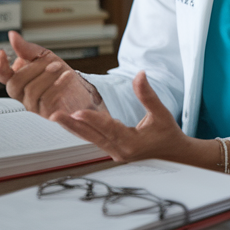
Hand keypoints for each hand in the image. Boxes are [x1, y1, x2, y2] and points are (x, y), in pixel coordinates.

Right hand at [0, 31, 104, 117]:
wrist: (80, 89)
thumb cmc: (58, 73)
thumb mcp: (44, 57)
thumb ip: (27, 49)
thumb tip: (12, 36)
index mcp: (18, 80)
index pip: (2, 75)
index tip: (2, 52)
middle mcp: (22, 95)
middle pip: (15, 83)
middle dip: (33, 69)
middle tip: (49, 60)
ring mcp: (34, 106)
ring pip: (32, 91)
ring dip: (47, 76)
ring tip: (59, 66)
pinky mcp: (47, 113)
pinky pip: (47, 100)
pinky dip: (58, 85)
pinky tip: (66, 76)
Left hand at [51, 71, 223, 169]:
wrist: (175, 154)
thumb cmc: (168, 134)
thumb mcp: (160, 113)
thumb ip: (147, 95)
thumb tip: (140, 74)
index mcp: (132, 144)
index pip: (108, 129)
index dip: (92, 119)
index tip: (76, 111)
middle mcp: (120, 151)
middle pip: (92, 136)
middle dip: (73, 125)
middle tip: (55, 116)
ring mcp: (115, 153)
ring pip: (90, 139)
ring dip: (74, 128)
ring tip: (57, 118)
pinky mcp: (113, 152)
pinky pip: (94, 140)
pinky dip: (82, 130)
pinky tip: (71, 122)